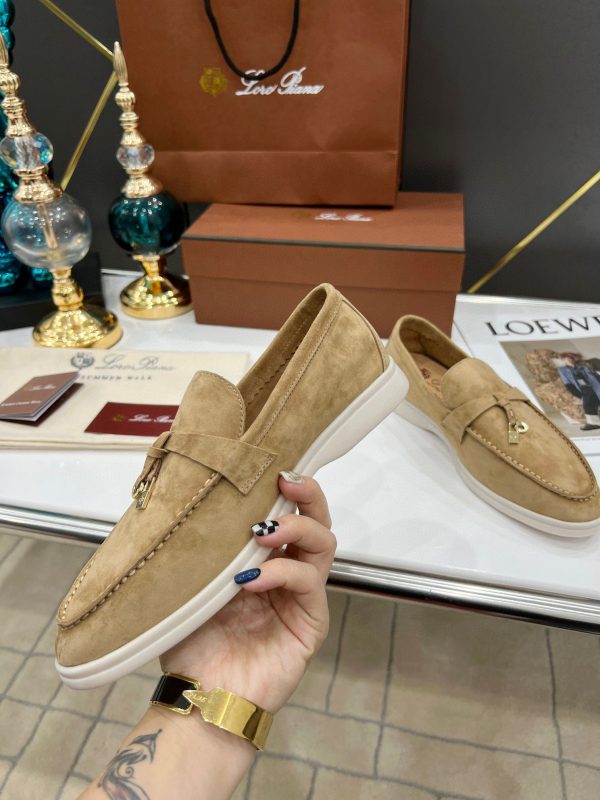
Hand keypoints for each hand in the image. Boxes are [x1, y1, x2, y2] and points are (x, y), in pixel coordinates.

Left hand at [160, 474, 335, 712]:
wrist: (199, 698)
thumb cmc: (191, 643)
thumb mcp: (188, 584)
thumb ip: (199, 547)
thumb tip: (185, 499)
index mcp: (262, 559)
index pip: (286, 512)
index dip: (286, 488)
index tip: (270, 468)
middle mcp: (287, 571)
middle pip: (316, 520)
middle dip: (307, 495)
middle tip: (285, 482)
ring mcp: (301, 596)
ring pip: (323, 544)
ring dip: (296, 528)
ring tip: (263, 532)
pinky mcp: (311, 622)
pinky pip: (308, 583)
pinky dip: (283, 572)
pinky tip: (253, 579)